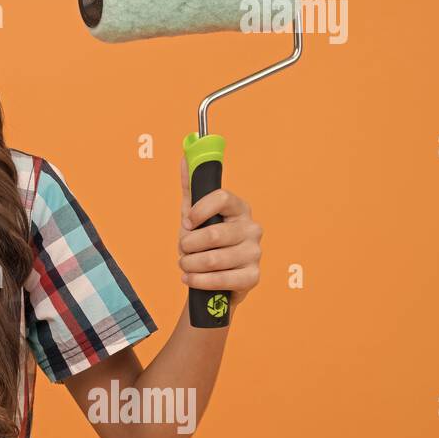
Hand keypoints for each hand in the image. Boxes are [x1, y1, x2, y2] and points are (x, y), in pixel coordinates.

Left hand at [178, 156, 262, 308]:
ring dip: (190, 264)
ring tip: (185, 266)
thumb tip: (185, 156)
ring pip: (213, 259)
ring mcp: (255, 253)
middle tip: (182, 250)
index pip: (222, 197)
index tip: (186, 222)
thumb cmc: (203, 243)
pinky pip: (221, 279)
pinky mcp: (253, 277)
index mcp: (239, 208)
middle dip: (188, 245)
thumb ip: (190, 186)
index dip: (198, 210)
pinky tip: (190, 279)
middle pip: (213, 233)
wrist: (212, 279)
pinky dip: (198, 280)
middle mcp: (252, 228)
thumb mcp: (193, 214)